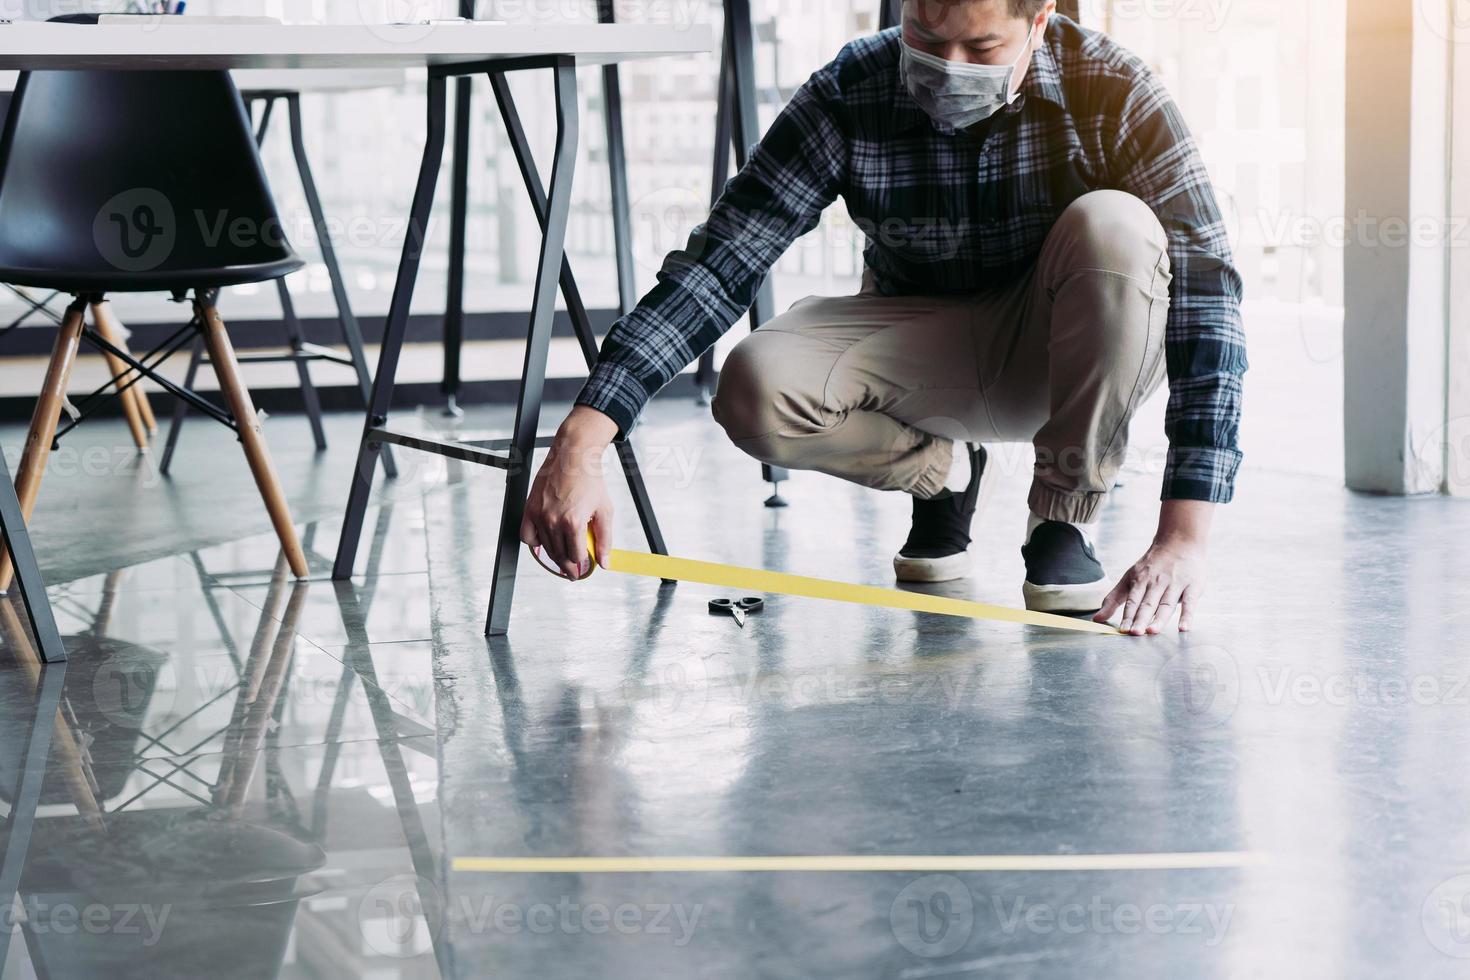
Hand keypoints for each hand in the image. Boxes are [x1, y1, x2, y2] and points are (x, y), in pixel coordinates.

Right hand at [519, 406, 618, 579]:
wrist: (573, 457)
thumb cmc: (590, 481)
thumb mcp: (605, 511)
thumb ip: (605, 540)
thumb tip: (605, 563)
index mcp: (573, 523)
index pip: (576, 556)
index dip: (582, 564)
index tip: (585, 566)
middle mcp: (553, 521)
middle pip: (559, 556)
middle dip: (568, 567)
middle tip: (574, 572)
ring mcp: (539, 515)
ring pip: (545, 548)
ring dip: (554, 557)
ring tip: (563, 559)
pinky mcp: (530, 509)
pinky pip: (527, 536)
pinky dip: (535, 542)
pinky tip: (545, 542)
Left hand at [1094, 500, 1213, 634]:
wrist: (1180, 541)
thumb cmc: (1152, 565)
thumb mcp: (1129, 578)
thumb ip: (1113, 599)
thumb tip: (1096, 619)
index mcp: (1140, 580)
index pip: (1132, 601)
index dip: (1127, 616)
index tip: (1122, 630)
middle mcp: (1157, 582)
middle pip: (1148, 604)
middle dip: (1141, 618)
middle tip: (1135, 633)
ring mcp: (1175, 584)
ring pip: (1166, 604)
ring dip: (1159, 618)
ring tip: (1152, 631)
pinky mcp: (1193, 586)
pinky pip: (1190, 603)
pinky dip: (1187, 615)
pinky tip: (1183, 628)